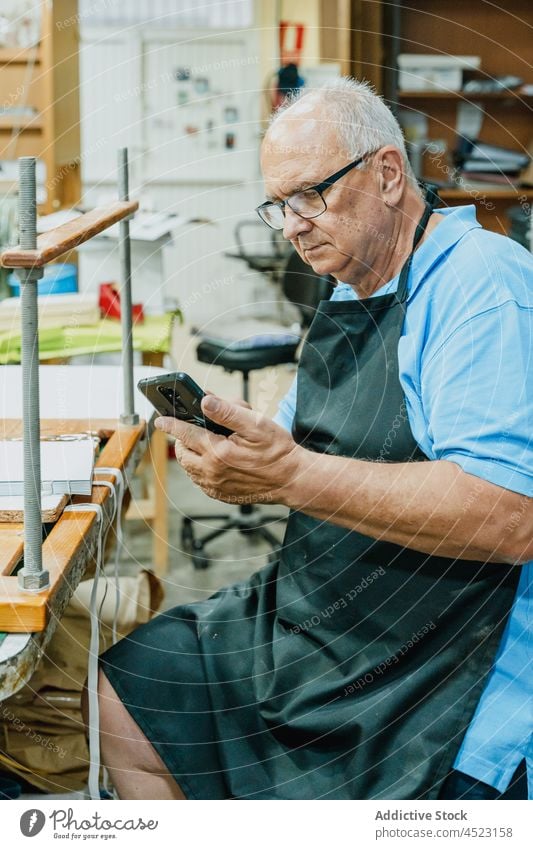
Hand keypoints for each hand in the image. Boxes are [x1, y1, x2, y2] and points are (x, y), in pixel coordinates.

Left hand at [154, 394, 303, 504]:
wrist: (292, 480)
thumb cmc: (277, 451)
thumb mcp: (256, 424)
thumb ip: (228, 412)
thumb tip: (205, 400)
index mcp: (218, 452)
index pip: (184, 433)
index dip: (171, 423)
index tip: (160, 419)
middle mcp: (212, 472)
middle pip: (182, 452)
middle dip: (182, 439)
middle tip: (191, 429)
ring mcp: (214, 486)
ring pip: (189, 468)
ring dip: (190, 454)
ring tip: (203, 443)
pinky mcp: (220, 495)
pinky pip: (199, 481)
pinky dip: (199, 469)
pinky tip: (212, 460)